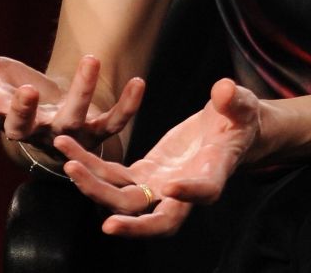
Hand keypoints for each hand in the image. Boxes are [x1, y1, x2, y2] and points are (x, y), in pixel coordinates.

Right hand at [0, 10, 143, 154]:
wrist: (55, 116)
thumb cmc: (16, 91)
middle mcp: (28, 130)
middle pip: (20, 128)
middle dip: (23, 112)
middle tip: (27, 90)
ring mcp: (62, 134)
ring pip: (71, 122)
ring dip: (81, 93)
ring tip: (91, 57)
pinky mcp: (95, 132)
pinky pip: (113, 123)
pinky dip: (126, 106)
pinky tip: (139, 82)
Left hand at [54, 78, 259, 236]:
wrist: (226, 129)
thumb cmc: (238, 117)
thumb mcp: (240, 104)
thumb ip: (233, 99)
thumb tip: (224, 90)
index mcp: (213, 174)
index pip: (204, 191)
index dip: (189, 192)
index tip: (172, 186)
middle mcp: (184, 191)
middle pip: (157, 219)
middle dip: (129, 221)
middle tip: (105, 217)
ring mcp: (161, 187)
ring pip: (125, 201)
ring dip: (95, 187)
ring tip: (69, 162)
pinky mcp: (145, 175)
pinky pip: (114, 178)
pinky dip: (92, 168)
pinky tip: (69, 152)